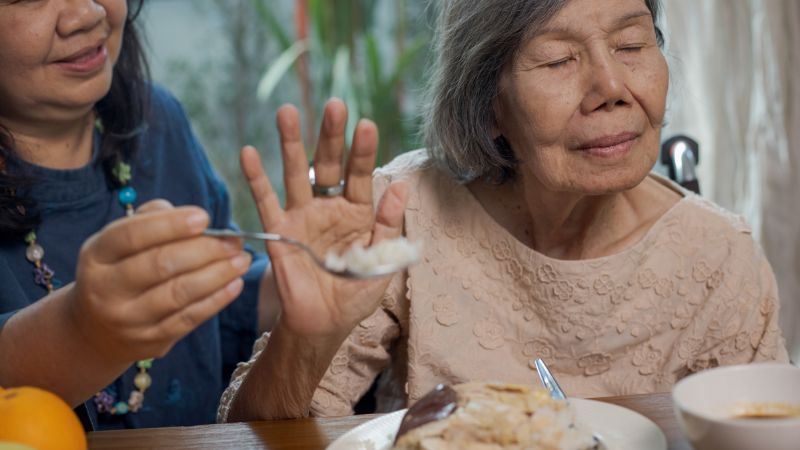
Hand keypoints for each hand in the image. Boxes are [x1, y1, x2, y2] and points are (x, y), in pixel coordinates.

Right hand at [66, 200, 251, 362]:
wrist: (96, 330)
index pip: (132, 235)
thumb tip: (194, 219)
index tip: (204, 217)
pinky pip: (189, 318)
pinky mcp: (150, 341)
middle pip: (160, 265)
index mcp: (96, 255)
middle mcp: (105, 289)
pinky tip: (235, 283)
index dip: (170, 225)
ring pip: (179, 293)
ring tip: (243, 259)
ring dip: (218, 274)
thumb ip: (152, 220)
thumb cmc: (120, 269)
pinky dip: (216, 300)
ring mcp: (127, 319)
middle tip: (234, 240)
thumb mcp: (119, 242)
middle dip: (205, 250)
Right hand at [240, 98, 407, 339]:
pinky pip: (265, 202)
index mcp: (357, 212)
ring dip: (291, 143)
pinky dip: (256, 178)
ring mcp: (301, 217)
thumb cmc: (355, 293)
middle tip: (334, 105)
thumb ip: (388, 224)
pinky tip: (248, 152)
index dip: (363, 151)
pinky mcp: (278, 232)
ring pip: (296, 173)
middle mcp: (328, 207)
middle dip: (331, 135)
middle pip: (330, 163)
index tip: (366, 124)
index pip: (360, 174)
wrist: (325, 324)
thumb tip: (399, 186)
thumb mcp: (381, 260)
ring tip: (287, 111)